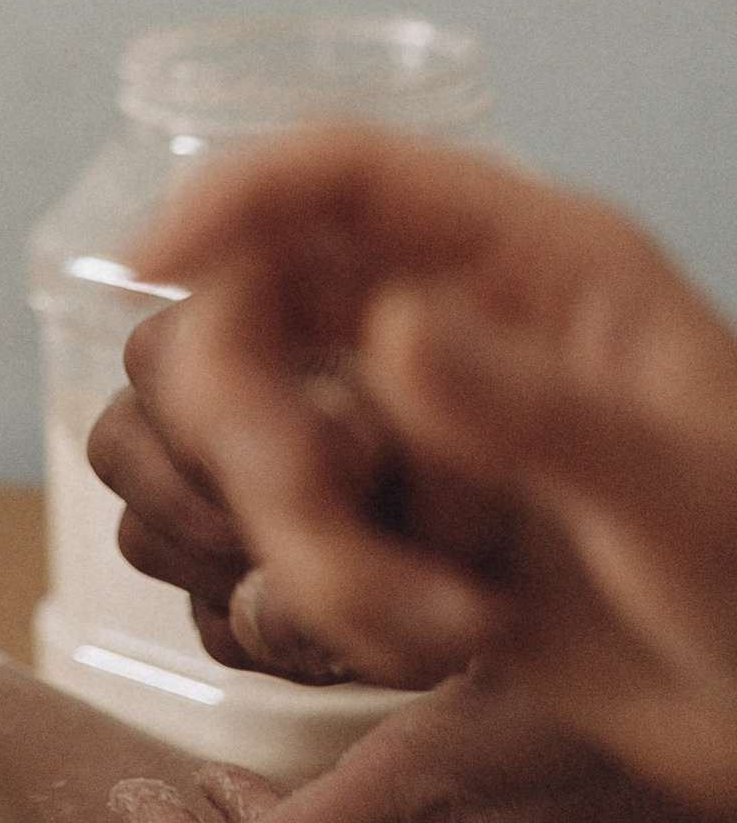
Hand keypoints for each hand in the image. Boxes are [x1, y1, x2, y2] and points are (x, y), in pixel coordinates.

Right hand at [130, 128, 736, 797]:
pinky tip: (437, 648)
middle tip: (315, 509)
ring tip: (432, 622)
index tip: (144, 267)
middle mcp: (446, 327)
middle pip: (245, 312)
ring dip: (296, 546)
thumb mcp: (678, 494)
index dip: (229, 197)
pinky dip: (322, 611)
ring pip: (238, 444)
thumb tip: (391, 330)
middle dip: (249, 425)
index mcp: (530, 263)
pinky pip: (267, 547)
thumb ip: (534, 410)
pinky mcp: (381, 535)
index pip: (341, 175)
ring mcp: (406, 434)